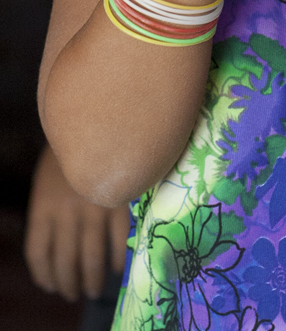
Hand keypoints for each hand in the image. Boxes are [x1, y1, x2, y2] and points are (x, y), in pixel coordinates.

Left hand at [24, 144, 129, 301]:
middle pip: (64, 260)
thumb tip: (55, 247)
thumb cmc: (69, 153)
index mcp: (44, 206)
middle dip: (69, 283)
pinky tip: (118, 267)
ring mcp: (93, 208)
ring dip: (92, 280)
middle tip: (74, 293)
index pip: (38, 253)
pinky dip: (118, 258)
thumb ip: (50, 212)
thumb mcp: (48, 181)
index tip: (51, 285)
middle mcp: (66, 212)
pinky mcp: (118, 202)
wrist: (96, 122)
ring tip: (94, 290)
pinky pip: (118, 239)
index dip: (44, 274)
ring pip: (91, 257)